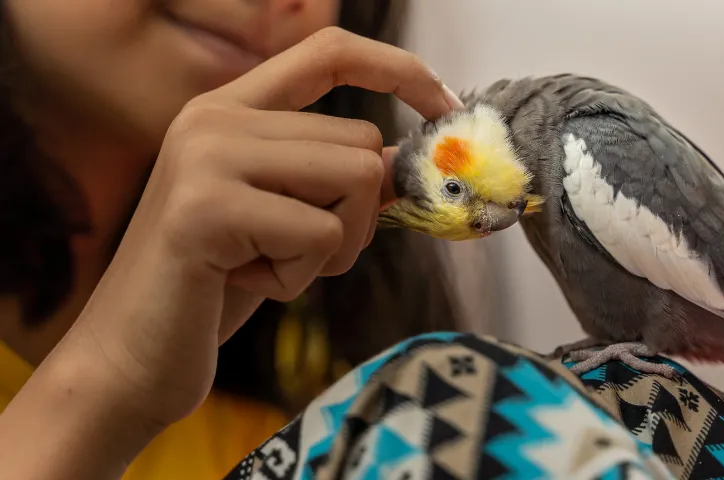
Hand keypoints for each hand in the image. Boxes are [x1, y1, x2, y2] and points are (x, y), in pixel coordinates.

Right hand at [52, 27, 460, 434]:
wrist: (131, 356)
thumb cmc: (215, 286)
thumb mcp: (286, 218)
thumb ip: (337, 177)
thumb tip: (414, 162)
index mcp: (230, 109)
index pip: (327, 50)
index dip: (398, 69)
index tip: (445, 106)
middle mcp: (214, 117)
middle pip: (362, 142)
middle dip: (355, 217)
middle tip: (295, 253)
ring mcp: (206, 156)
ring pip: (357, 179)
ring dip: (332, 247)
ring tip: (267, 265)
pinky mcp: (207, 209)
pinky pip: (323, 235)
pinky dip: (301, 277)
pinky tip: (247, 284)